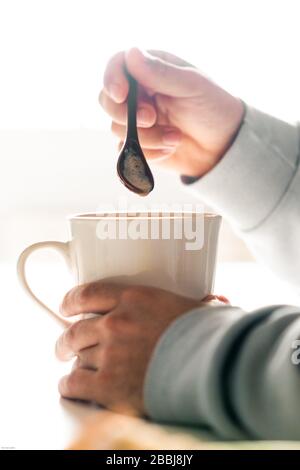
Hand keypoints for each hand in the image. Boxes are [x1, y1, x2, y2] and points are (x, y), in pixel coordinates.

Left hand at [56, 282, 228, 414]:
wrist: (213, 368)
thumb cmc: (210, 338)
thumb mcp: (197, 308)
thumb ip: (191, 303)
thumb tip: (213, 299)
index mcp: (135, 298)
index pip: (88, 294)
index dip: (71, 301)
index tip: (67, 306)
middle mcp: (117, 323)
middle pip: (76, 330)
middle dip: (67, 340)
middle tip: (66, 345)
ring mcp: (110, 353)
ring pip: (77, 357)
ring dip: (75, 363)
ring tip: (75, 367)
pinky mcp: (109, 385)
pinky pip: (75, 383)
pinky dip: (70, 385)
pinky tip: (72, 386)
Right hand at [99, 48, 243, 176]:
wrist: (222, 148)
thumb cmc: (213, 109)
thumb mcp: (192, 86)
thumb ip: (161, 73)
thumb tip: (131, 54)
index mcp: (150, 70)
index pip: (117, 66)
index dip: (112, 79)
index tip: (121, 94)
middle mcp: (139, 94)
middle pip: (107, 100)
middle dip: (126, 114)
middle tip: (151, 118)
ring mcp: (136, 121)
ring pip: (117, 129)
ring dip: (146, 137)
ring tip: (175, 137)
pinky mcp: (138, 145)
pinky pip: (127, 151)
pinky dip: (149, 153)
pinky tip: (170, 149)